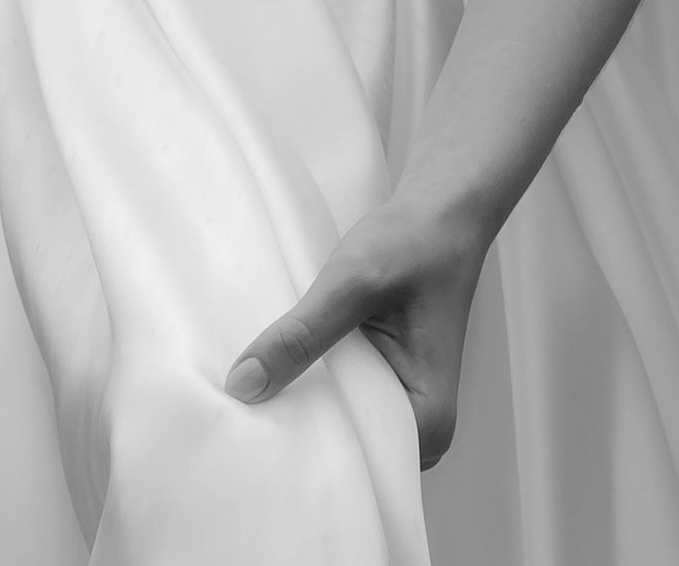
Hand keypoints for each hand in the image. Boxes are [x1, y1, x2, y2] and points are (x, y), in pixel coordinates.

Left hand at [223, 196, 487, 467]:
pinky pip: (340, 398)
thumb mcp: (352, 284)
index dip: (303, 452)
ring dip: (301, 403)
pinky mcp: (383, 381)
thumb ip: (301, 334)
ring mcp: (400, 404)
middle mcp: (420, 425)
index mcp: (429, 418)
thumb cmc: (413, 243)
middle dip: (296, 432)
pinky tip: (277, 369)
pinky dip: (311, 383)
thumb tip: (243, 384)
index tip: (252, 438)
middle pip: (346, 452)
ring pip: (339, 424)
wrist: (440, 213)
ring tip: (251, 392)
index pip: (357, 464)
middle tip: (238, 416)